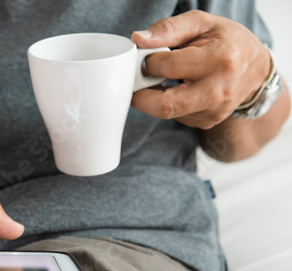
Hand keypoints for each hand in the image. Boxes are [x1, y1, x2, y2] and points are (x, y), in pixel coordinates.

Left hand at [131, 10, 270, 128]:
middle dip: (141, 95)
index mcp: (220, 60)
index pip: (167, 67)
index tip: (146, 56)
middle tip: (136, 81)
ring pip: (167, 113)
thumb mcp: (202, 24)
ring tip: (160, 80)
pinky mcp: (207, 122)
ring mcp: (213, 111)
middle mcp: (218, 91)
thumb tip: (139, 39)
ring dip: (154, 98)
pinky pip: (176, 116)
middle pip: (165, 105)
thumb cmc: (228, 42)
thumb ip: (169, 29)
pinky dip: (169, 103)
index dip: (149, 61)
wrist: (258, 69)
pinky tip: (177, 89)